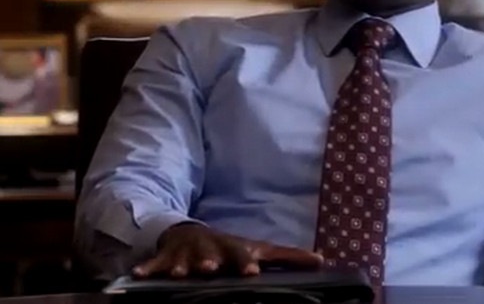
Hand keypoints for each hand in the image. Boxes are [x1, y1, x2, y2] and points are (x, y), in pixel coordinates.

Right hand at [132, 222, 323, 278]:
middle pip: (213, 256)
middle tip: (211, 270)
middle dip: (213, 262)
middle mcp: (211, 250)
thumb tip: (322, 260)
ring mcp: (188, 253)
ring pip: (183, 259)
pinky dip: (147, 267)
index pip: (243, 255)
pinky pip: (155, 263)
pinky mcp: (167, 257)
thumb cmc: (231, 248)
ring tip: (177, 273)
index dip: (247, 262)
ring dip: (180, 265)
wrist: (193, 234)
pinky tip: (137, 274)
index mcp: (235, 249)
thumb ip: (288, 257)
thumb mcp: (259, 248)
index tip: (252, 271)